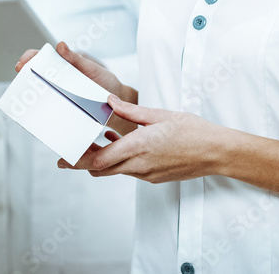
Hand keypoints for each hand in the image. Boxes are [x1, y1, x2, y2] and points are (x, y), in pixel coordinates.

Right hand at [16, 41, 138, 134]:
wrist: (118, 104)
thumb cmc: (105, 82)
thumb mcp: (91, 68)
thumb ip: (76, 58)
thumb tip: (60, 45)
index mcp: (63, 65)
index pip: (40, 57)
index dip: (29, 58)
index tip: (23, 63)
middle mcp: (58, 79)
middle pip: (36, 75)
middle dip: (25, 77)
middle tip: (21, 80)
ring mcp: (60, 94)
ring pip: (40, 94)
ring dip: (31, 95)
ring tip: (26, 97)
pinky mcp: (63, 109)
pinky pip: (49, 109)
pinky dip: (42, 110)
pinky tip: (38, 113)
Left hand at [60, 95, 227, 183]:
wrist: (216, 152)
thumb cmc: (193, 131)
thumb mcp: (160, 114)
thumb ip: (131, 111)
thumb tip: (109, 101)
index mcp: (140, 146)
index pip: (100, 160)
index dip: (78, 161)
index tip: (63, 158)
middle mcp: (140, 164)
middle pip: (101, 170)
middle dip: (82, 162)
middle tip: (69, 153)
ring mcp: (146, 174)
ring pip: (114, 170)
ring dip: (101, 159)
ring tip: (95, 140)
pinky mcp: (153, 176)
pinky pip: (128, 170)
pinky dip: (118, 160)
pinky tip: (119, 141)